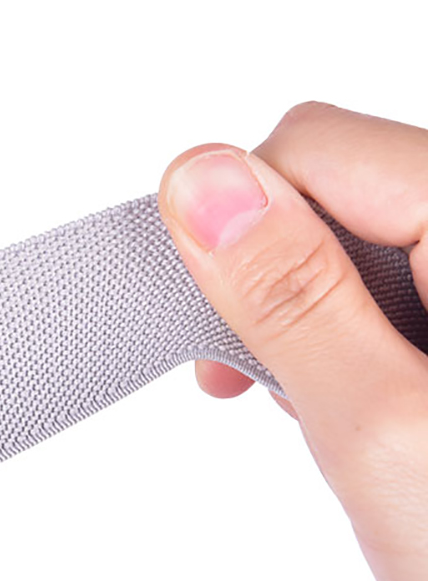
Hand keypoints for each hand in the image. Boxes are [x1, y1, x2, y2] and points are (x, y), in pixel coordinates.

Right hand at [158, 101, 427, 580]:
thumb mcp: (379, 428)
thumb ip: (289, 296)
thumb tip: (200, 184)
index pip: (313, 151)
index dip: (233, 231)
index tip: (207, 333)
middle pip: (332, 185)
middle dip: (264, 277)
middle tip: (257, 384)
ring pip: (347, 240)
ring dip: (299, 316)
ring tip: (316, 408)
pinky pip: (379, 287)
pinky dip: (337, 340)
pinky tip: (345, 401)